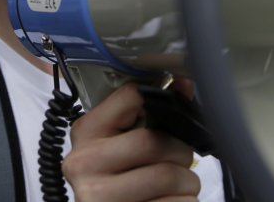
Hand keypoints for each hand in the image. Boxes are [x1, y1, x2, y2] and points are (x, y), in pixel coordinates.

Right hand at [63, 83, 199, 201]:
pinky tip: (170, 201)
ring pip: (170, 176)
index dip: (161, 105)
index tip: (168, 120)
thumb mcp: (119, 144)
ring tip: (178, 186)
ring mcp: (99, 195)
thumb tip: (183, 84)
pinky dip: (185, 201)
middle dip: (181, 152)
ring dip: (188, 182)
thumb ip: (149, 114)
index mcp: (86, 132)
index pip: (132, 96)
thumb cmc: (117, 180)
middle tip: (179, 161)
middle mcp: (85, 163)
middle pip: (155, 142)